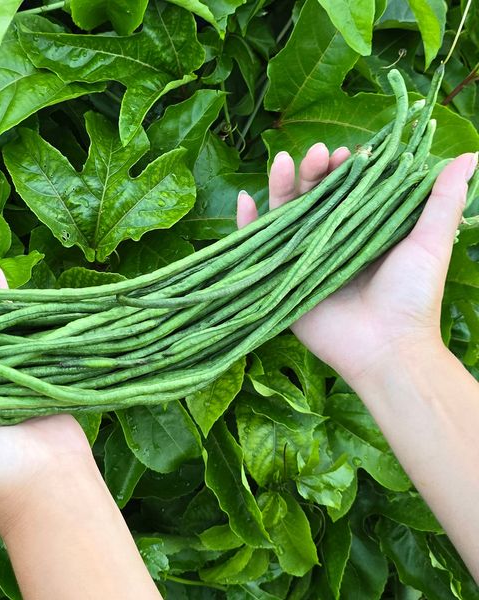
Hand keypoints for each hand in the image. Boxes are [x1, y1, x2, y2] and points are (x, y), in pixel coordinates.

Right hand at [237, 144, 478, 382]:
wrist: (386, 349)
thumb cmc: (414, 297)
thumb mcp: (430, 243)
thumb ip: (443, 201)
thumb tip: (468, 156)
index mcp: (362, 232)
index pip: (347, 189)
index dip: (344, 168)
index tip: (348, 152)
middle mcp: (330, 242)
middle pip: (313, 197)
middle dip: (312, 172)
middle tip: (317, 154)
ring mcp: (303, 260)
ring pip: (285, 216)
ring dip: (280, 186)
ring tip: (282, 161)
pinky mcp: (282, 281)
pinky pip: (258, 250)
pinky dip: (247, 224)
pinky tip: (245, 199)